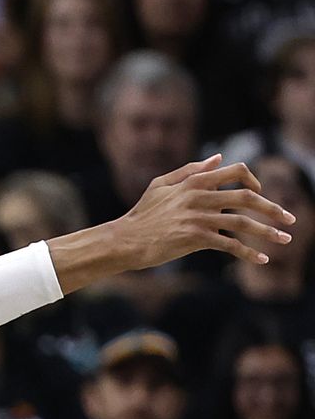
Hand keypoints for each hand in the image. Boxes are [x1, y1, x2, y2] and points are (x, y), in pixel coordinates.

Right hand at [105, 156, 293, 269]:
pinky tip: (262, 260)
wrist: (127, 239)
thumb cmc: (144, 213)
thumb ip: (191, 170)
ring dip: (269, 232)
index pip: (235, 171)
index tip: (262, 195)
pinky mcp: (196, 238)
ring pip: (244, 223)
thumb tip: (218, 158)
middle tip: (290, 219)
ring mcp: (198, 217)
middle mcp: (199, 196)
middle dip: (273, 208)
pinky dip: (249, 253)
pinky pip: (231, 245)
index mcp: (193, 181)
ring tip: (286, 240)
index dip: (254, 181)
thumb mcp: (161, 185)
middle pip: (247, 197)